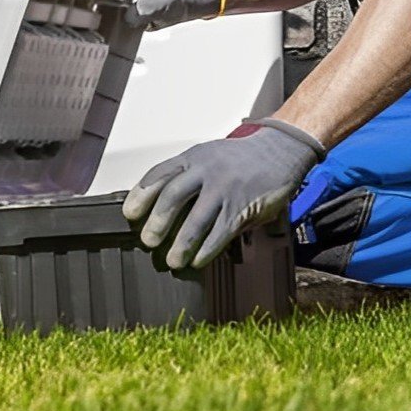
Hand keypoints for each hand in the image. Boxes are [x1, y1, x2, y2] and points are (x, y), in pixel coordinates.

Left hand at [123, 120, 323, 268]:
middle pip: (174, 196)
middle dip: (158, 221)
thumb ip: (190, 178)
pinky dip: (207, 249)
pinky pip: (221, 231)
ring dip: (181, 243)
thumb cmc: (241, 158)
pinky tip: (197, 260)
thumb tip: (163, 210)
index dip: (142, 194)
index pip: (160, 173)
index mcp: (193, 157)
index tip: (129, 212)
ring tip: (172, 261)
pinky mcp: (243, 207)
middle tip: (148, 241)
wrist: (280, 149)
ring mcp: (225, 189)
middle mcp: (206, 170)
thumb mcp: (210, 157)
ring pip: (197, 219)